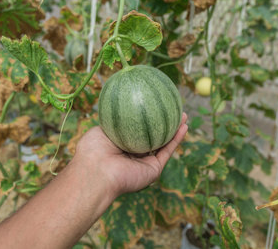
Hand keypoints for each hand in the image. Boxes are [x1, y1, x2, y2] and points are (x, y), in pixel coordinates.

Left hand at [73, 113, 187, 195]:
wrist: (98, 172)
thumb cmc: (93, 149)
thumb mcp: (101, 128)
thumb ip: (113, 119)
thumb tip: (119, 104)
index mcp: (119, 145)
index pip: (136, 130)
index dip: (145, 118)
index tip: (153, 104)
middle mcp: (133, 154)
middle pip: (152, 136)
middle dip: (163, 123)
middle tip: (172, 108)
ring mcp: (144, 163)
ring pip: (163, 144)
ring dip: (174, 130)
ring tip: (183, 114)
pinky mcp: (153, 169)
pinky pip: (167, 152)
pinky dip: (177, 139)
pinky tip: (184, 126)